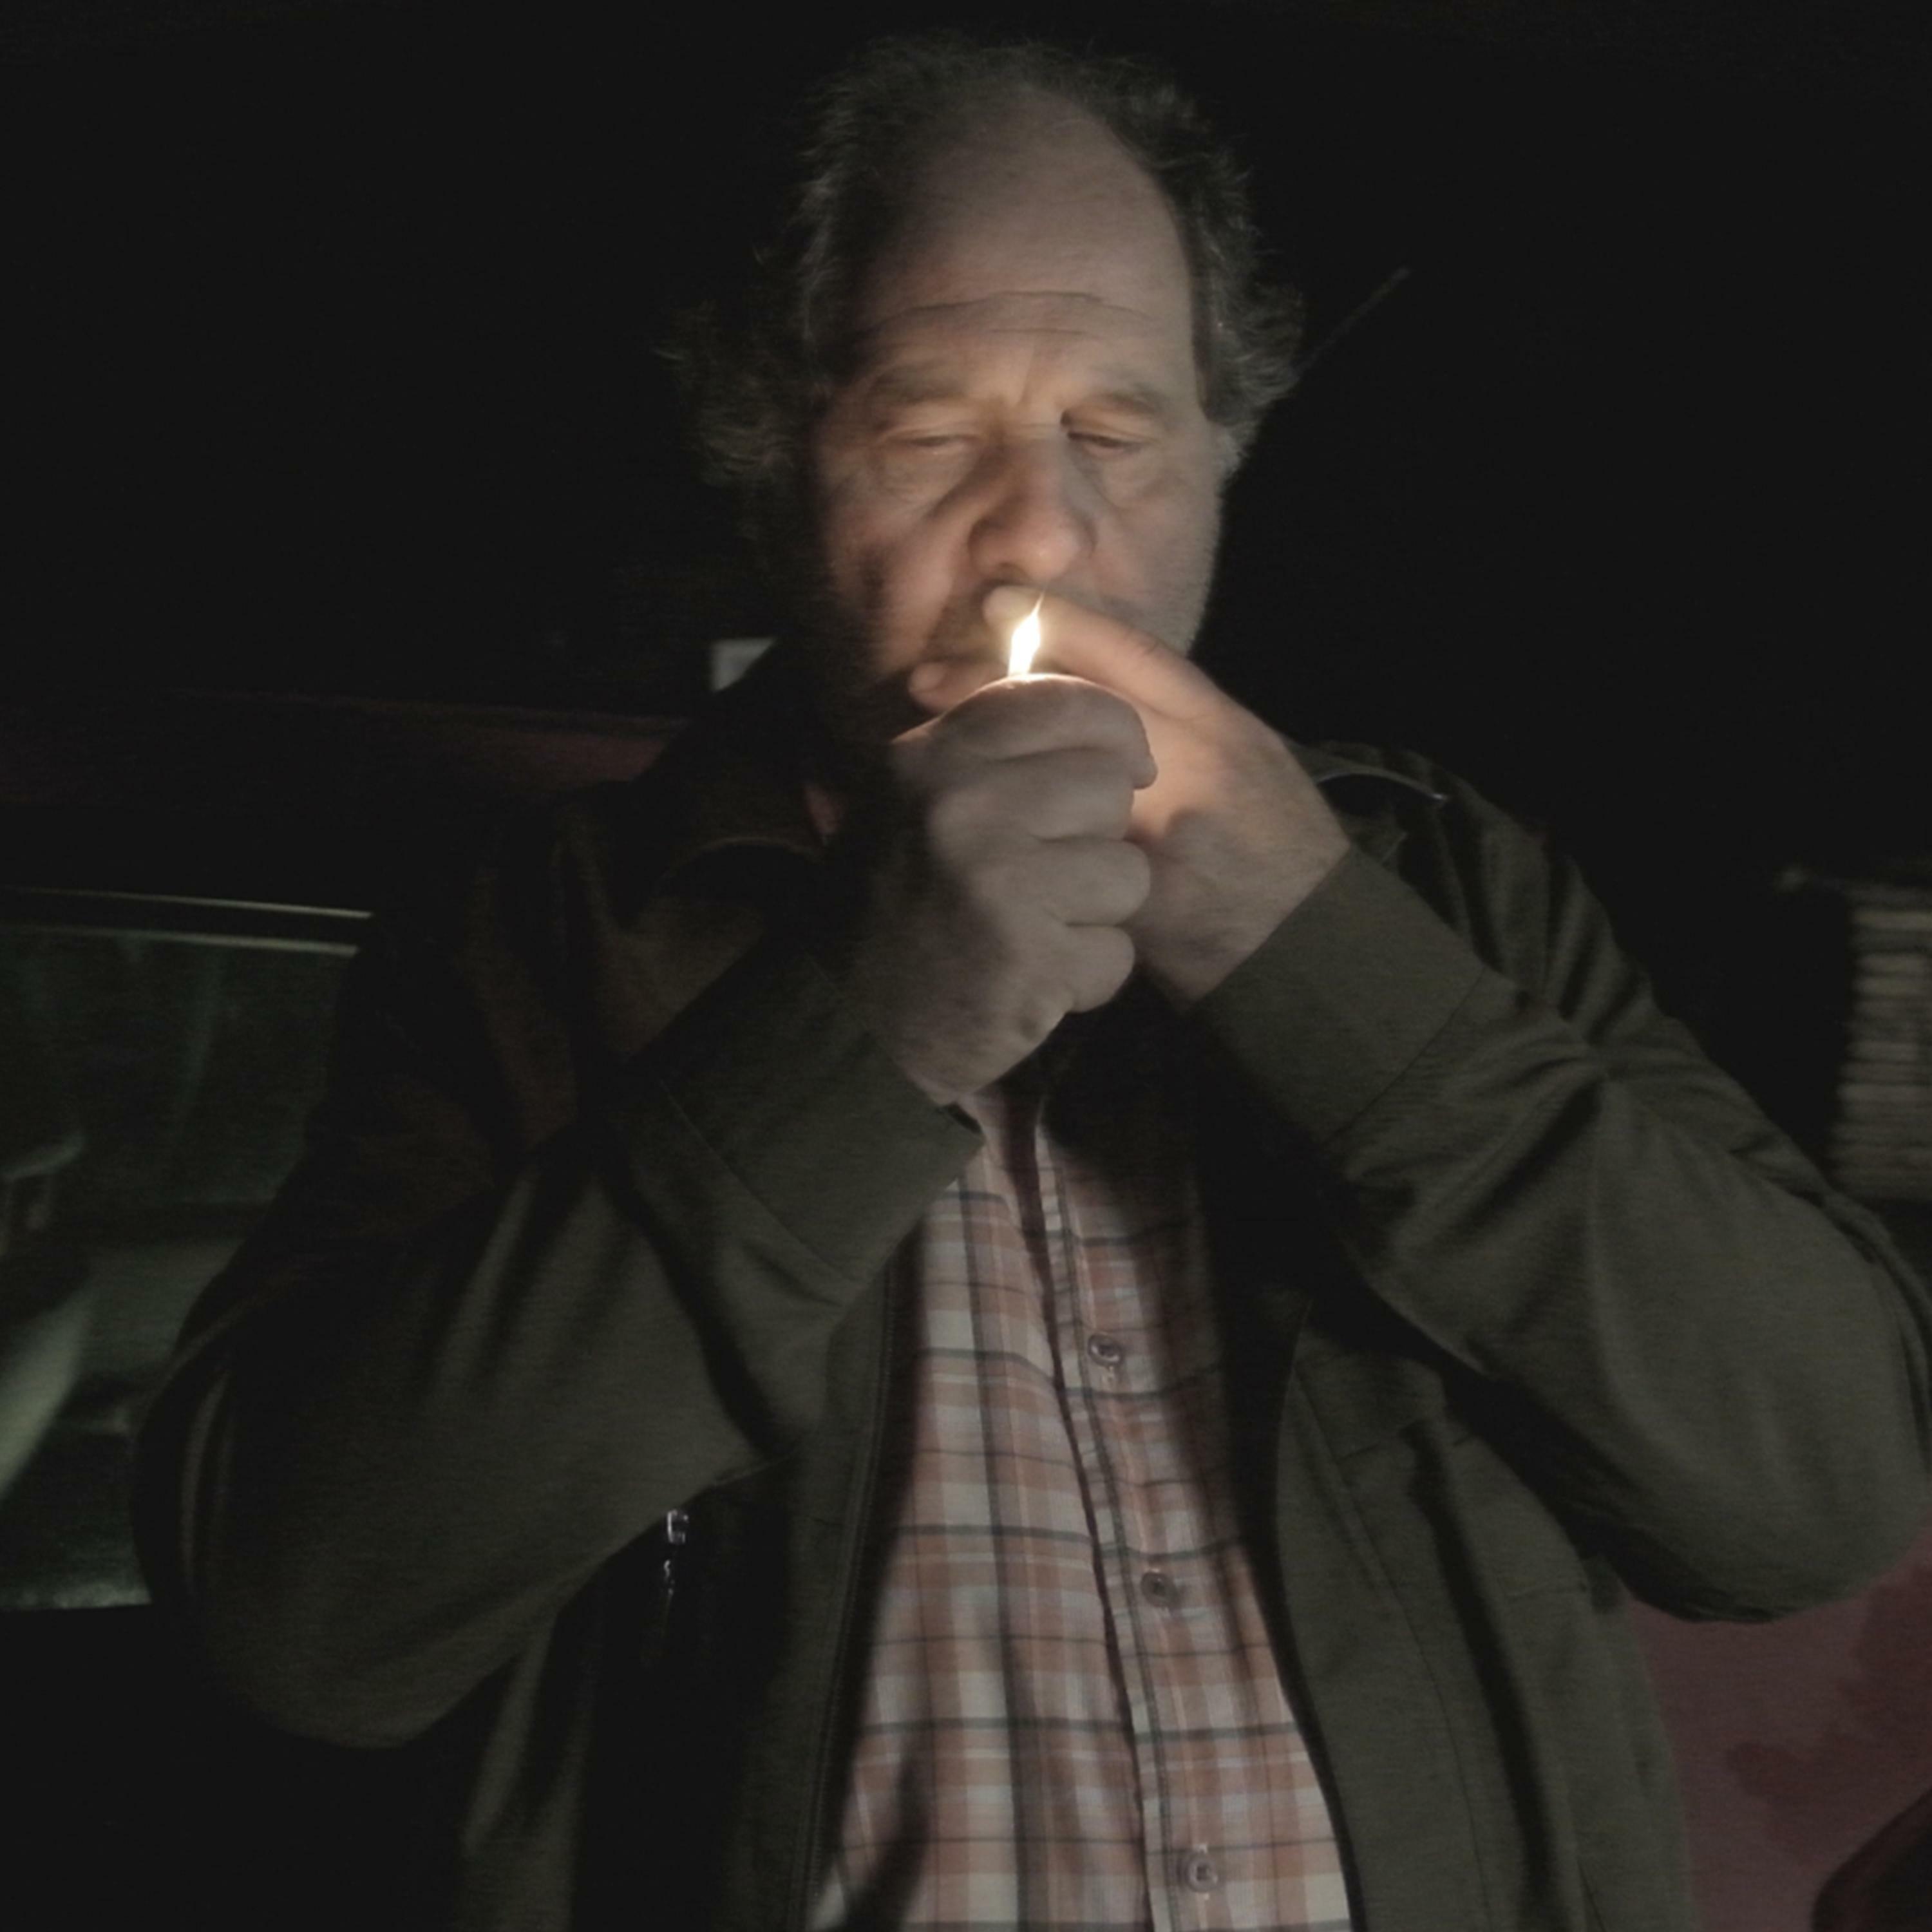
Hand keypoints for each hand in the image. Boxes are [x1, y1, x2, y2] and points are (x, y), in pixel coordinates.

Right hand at [828, 672, 1155, 1106]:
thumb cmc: (890, 908)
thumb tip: (1069, 680)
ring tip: (1034, 933)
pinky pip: (1115, 952)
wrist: (845, 1028)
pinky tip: (1031, 983)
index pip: (1060, 700)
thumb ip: (981, 747)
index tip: (1125, 766)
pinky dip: (1086, 978)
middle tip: (1050, 877)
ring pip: (1124, 872)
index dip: (1112, 730)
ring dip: (1095, 914)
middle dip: (1098, 835)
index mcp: (933, 756)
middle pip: (1109, 785)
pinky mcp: (1029, 959)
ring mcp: (997, 881)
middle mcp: (962, 805)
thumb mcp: (909, 801)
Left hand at [909, 588, 1350, 1007]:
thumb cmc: (1281, 854)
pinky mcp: (1151, 910)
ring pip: (1066, 789)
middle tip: (925, 676)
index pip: (1138, 658)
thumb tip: (1092, 679)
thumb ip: (1178, 723)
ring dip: (995, 769)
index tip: (992, 602)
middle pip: (1084, 713)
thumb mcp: (1251, 765)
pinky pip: (1069, 869)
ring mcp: (1175, 843)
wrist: (1317, 954)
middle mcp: (1201, 775)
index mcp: (1226, 730)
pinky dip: (1017, 848)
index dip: (1061, 622)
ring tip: (929, 754)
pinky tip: (964, 834)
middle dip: (999, 691)